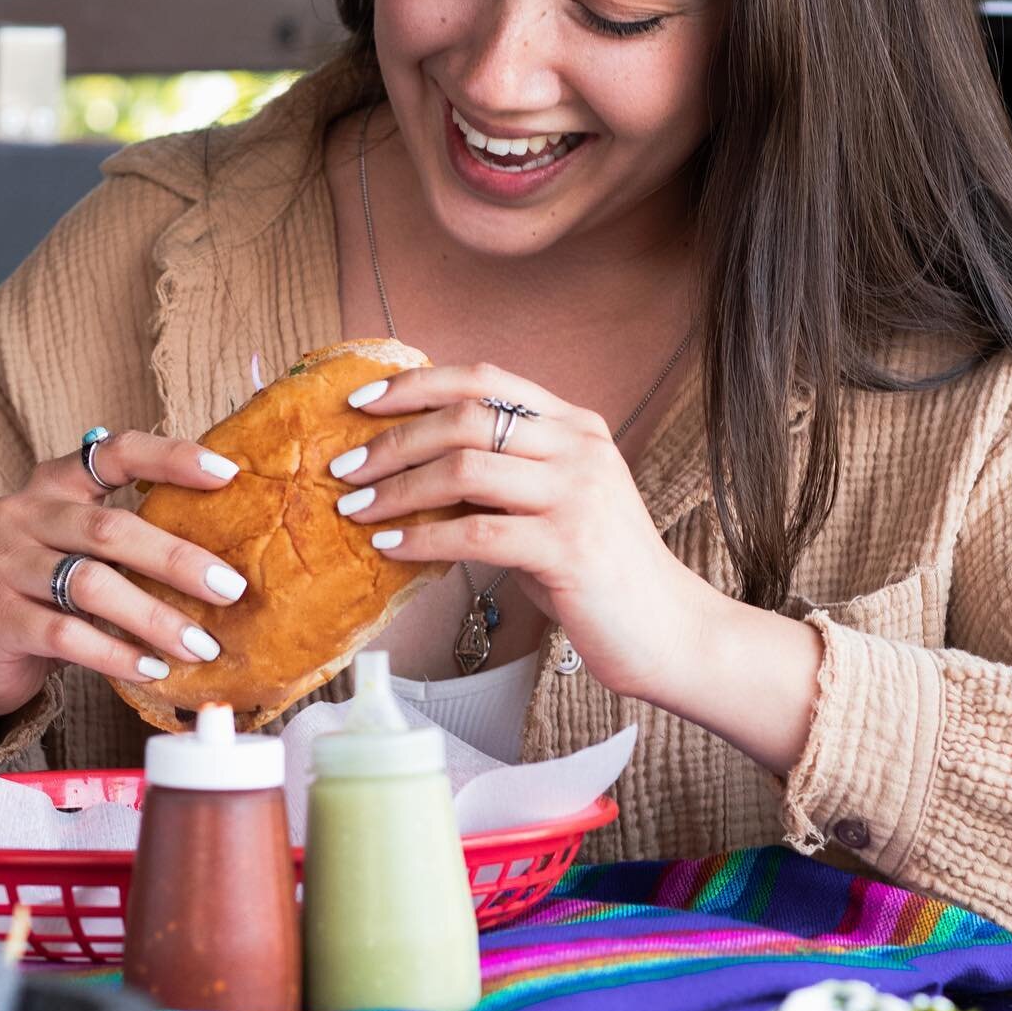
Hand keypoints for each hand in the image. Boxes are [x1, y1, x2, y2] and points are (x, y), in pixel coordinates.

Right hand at [0, 432, 248, 742]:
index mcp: (56, 481)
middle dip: (177, 559)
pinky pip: (66, 635)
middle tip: (231, 588)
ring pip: (90, 585)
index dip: (171, 457)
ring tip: (201, 644)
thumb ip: (137, 536)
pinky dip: (116, 654)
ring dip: (154, 617)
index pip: (115, 452)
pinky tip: (153, 669)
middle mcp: (23, 512)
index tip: (227, 474)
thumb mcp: (89, 550)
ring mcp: (3, 564)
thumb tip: (231, 554)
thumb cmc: (55, 590)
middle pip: (109, 528)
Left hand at [332, 361, 714, 701]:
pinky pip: (476, 534)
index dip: (417, 384)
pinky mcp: (569, 548)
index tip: (361, 403)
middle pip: (465, 418)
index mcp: (576, 425)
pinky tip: (389, 549)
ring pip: (464, 469)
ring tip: (355, 510)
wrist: (668, 631)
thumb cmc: (599, 572)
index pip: (485, 379)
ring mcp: (577, 495)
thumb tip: (412, 464)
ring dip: (396, 489)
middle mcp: (580, 448)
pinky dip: (423, 540)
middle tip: (343, 468)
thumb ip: (502, 475)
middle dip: (392, 441)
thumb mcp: (553, 504)